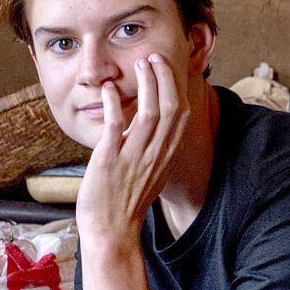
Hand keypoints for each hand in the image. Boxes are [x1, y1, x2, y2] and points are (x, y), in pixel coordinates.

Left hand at [73, 55, 188, 255]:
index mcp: (165, 156)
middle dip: (165, 78)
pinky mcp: (110, 162)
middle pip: (171, 109)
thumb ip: (153, 149)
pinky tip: (108, 90)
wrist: (111, 232)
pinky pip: (116, 128)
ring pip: (150, 114)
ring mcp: (133, 158)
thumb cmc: (125, 203)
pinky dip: (114, 105)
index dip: (176, 87)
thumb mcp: (149, 173)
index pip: (180, 115)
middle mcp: (154, 155)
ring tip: (140, 65)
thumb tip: (150, 126)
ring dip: (147, 85)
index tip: (168, 67)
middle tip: (155, 57)